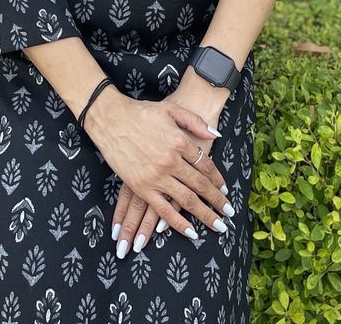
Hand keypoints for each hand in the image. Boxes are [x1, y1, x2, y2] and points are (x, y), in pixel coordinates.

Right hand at [108, 89, 231, 258]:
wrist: (111, 119)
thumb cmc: (141, 112)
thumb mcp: (171, 109)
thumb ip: (195, 122)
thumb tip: (215, 135)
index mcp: (179, 141)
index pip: (205, 165)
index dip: (217, 179)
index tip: (225, 190)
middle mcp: (171, 161)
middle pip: (200, 185)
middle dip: (217, 201)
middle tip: (229, 214)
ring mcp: (156, 176)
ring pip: (187, 200)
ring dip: (205, 215)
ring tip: (219, 226)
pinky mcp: (141, 187)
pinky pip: (163, 210)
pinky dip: (178, 223)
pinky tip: (191, 232)